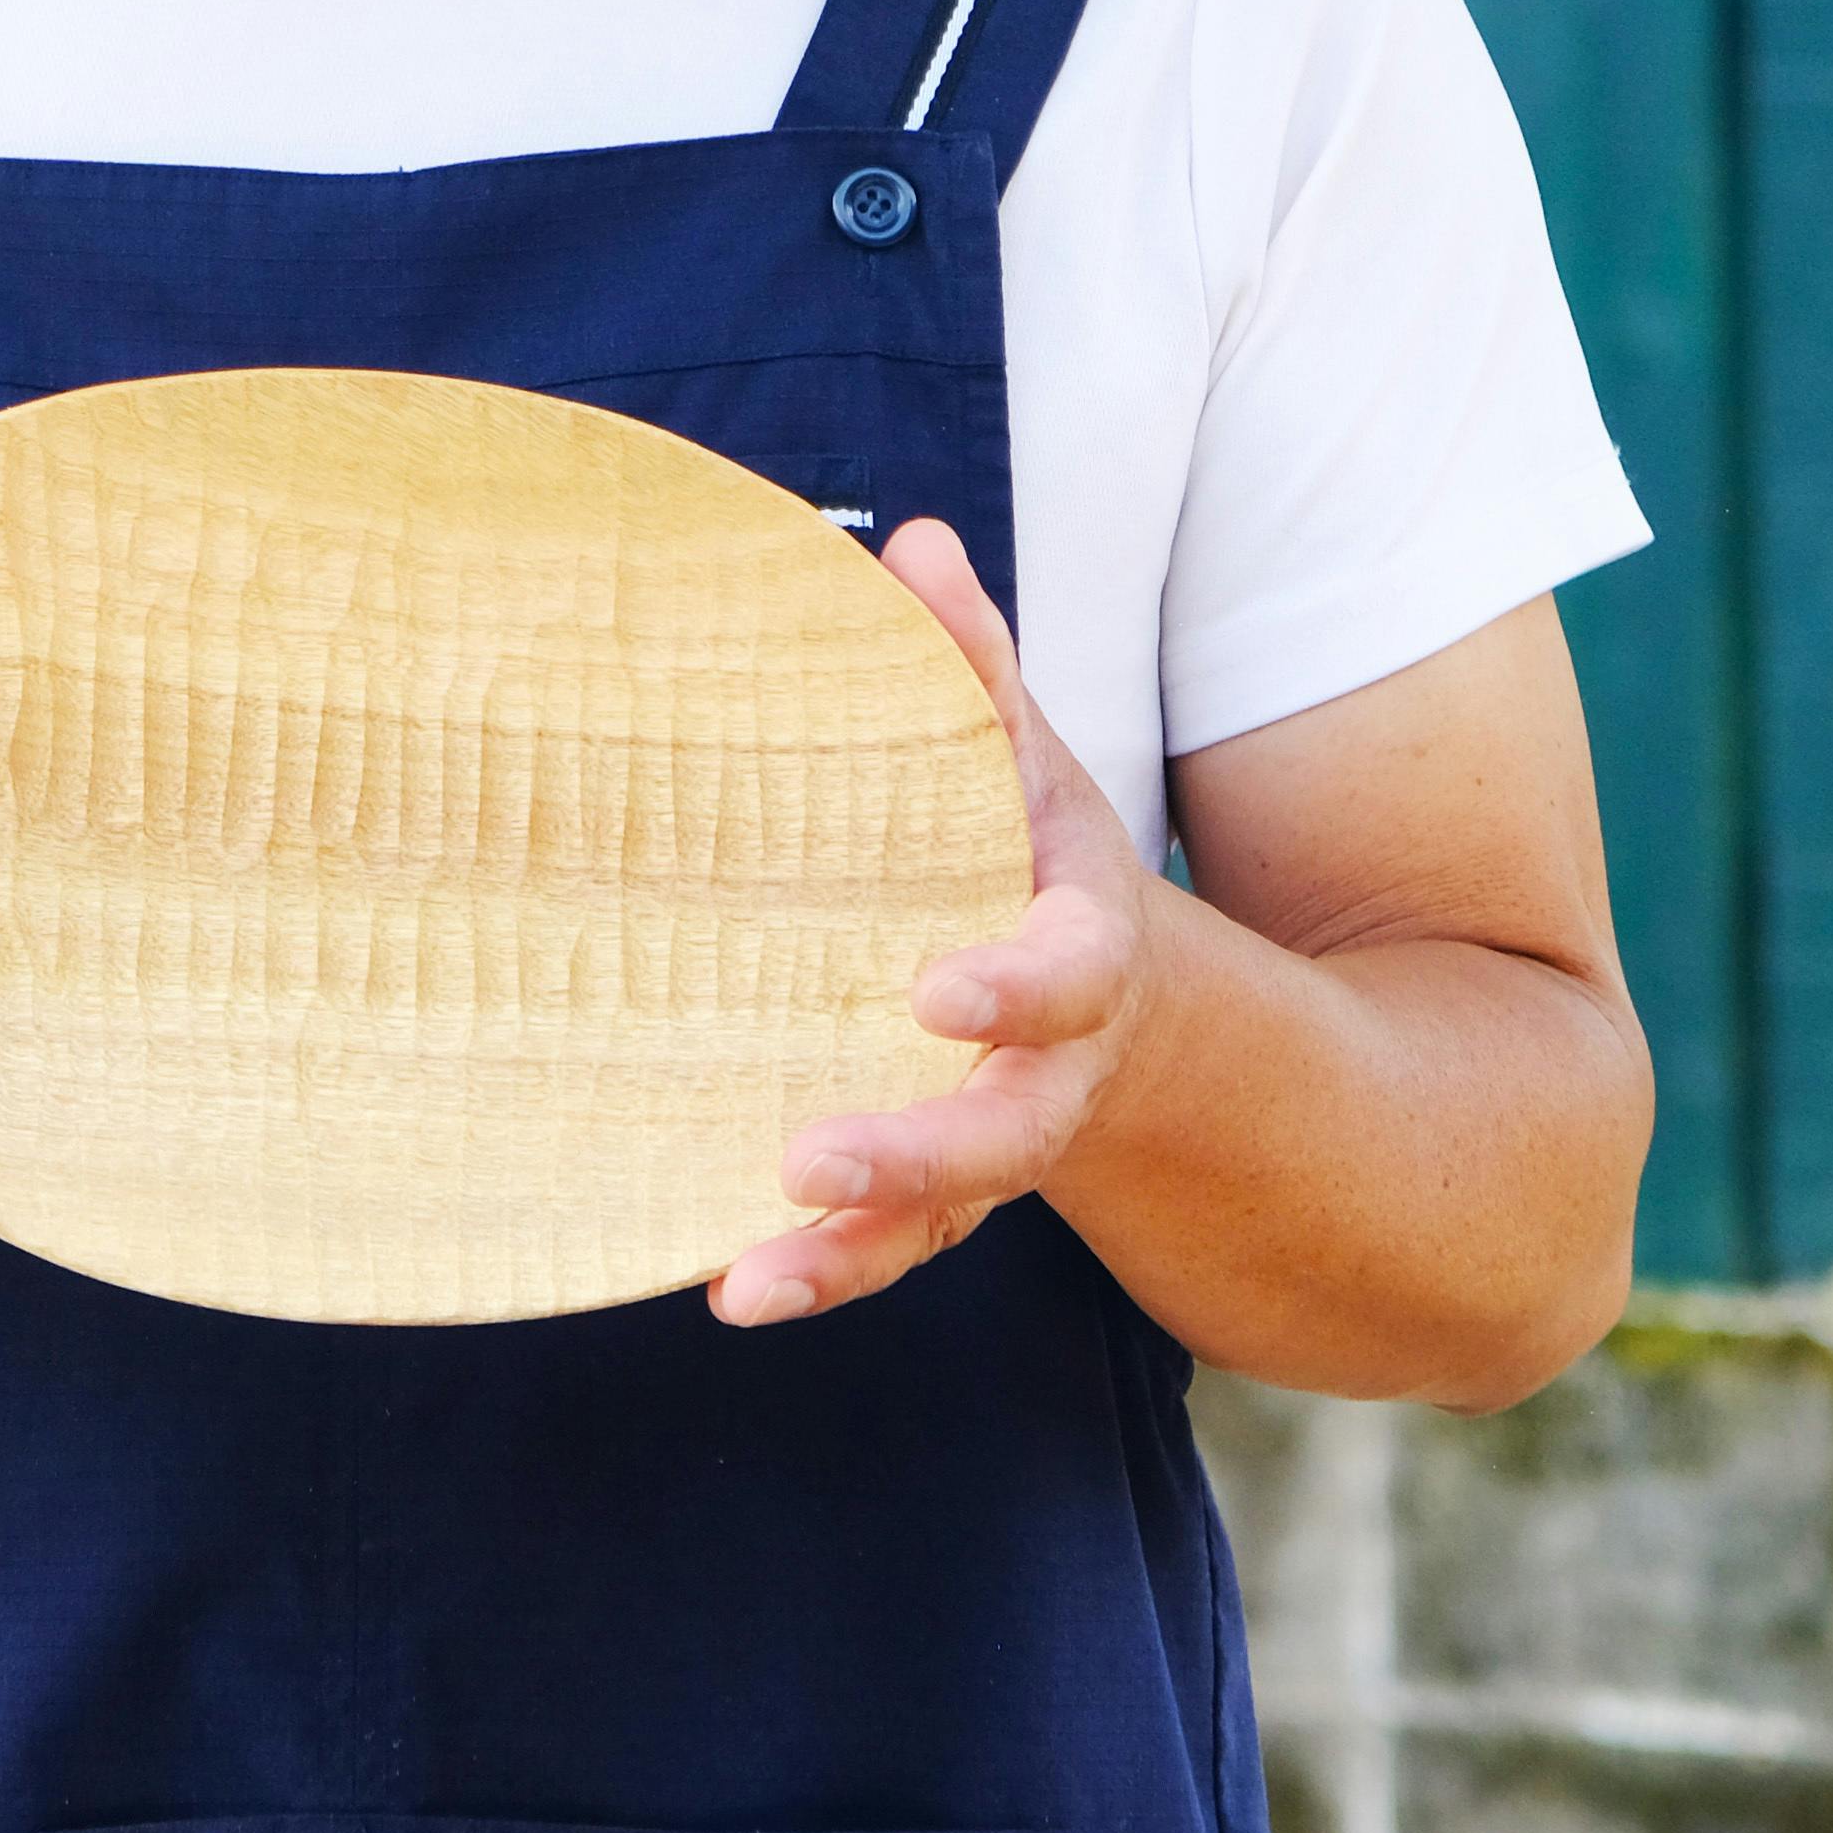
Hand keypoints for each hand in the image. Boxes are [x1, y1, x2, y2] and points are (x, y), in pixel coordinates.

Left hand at [715, 520, 1154, 1326]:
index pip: (1064, 978)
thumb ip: (975, 665)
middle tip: (810, 1159)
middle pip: (999, 1135)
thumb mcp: (1020, 754)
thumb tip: (915, 543)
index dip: (1010, 988)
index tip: (937, 990)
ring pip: (935, 1221)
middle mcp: (1042, 1070)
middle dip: (915, 1155)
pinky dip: (814, 1273)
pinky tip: (728, 1289)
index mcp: (1081, 953)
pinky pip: (882, 1252)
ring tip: (750, 1272)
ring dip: (845, 1251)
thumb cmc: (1027, 847)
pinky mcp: (931, 1197)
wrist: (1104, 993)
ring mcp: (988, 1147)